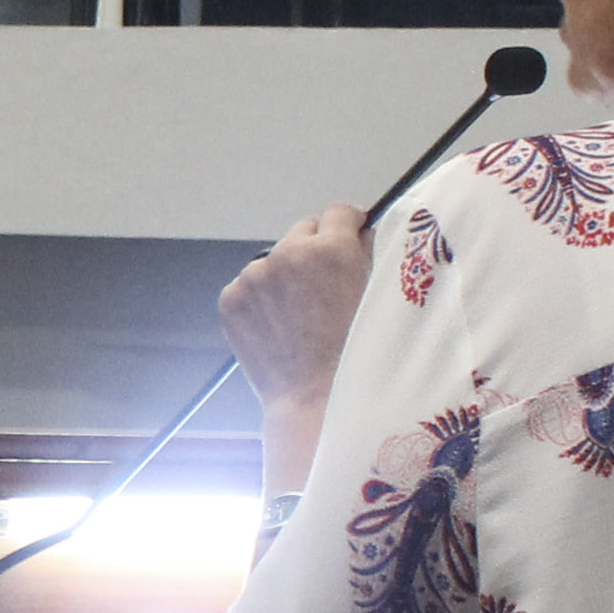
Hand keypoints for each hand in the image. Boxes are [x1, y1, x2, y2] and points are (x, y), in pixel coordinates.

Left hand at [219, 201, 371, 485]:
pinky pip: (251, 287)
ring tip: (303, 315)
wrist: (315, 400)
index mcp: (331, 248)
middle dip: (316, 250)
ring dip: (287, 275)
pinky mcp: (231, 299)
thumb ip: (373, 254)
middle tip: (328, 284)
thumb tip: (363, 232)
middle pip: (303, 231)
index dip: (349, 227)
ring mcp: (253, 276)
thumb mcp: (382, 295)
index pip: (339, 212)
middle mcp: (287, 253)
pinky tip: (280, 327)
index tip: (352, 241)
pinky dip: (262, 300)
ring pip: (274, 261)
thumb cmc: (361, 354)